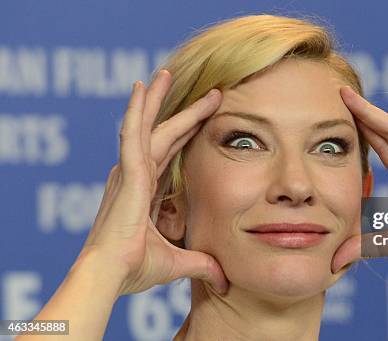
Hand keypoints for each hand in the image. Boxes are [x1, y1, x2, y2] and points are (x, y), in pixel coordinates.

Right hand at [78, 70, 227, 295]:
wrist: (111, 276)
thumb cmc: (134, 270)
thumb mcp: (178, 262)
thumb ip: (202, 265)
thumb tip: (225, 281)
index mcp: (146, 191)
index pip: (171, 153)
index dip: (188, 133)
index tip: (208, 116)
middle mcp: (136, 176)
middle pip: (165, 134)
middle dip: (186, 112)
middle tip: (210, 92)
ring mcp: (129, 172)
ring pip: (148, 126)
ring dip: (158, 99)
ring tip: (166, 73)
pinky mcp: (126, 173)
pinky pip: (132, 133)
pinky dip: (137, 109)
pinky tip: (142, 86)